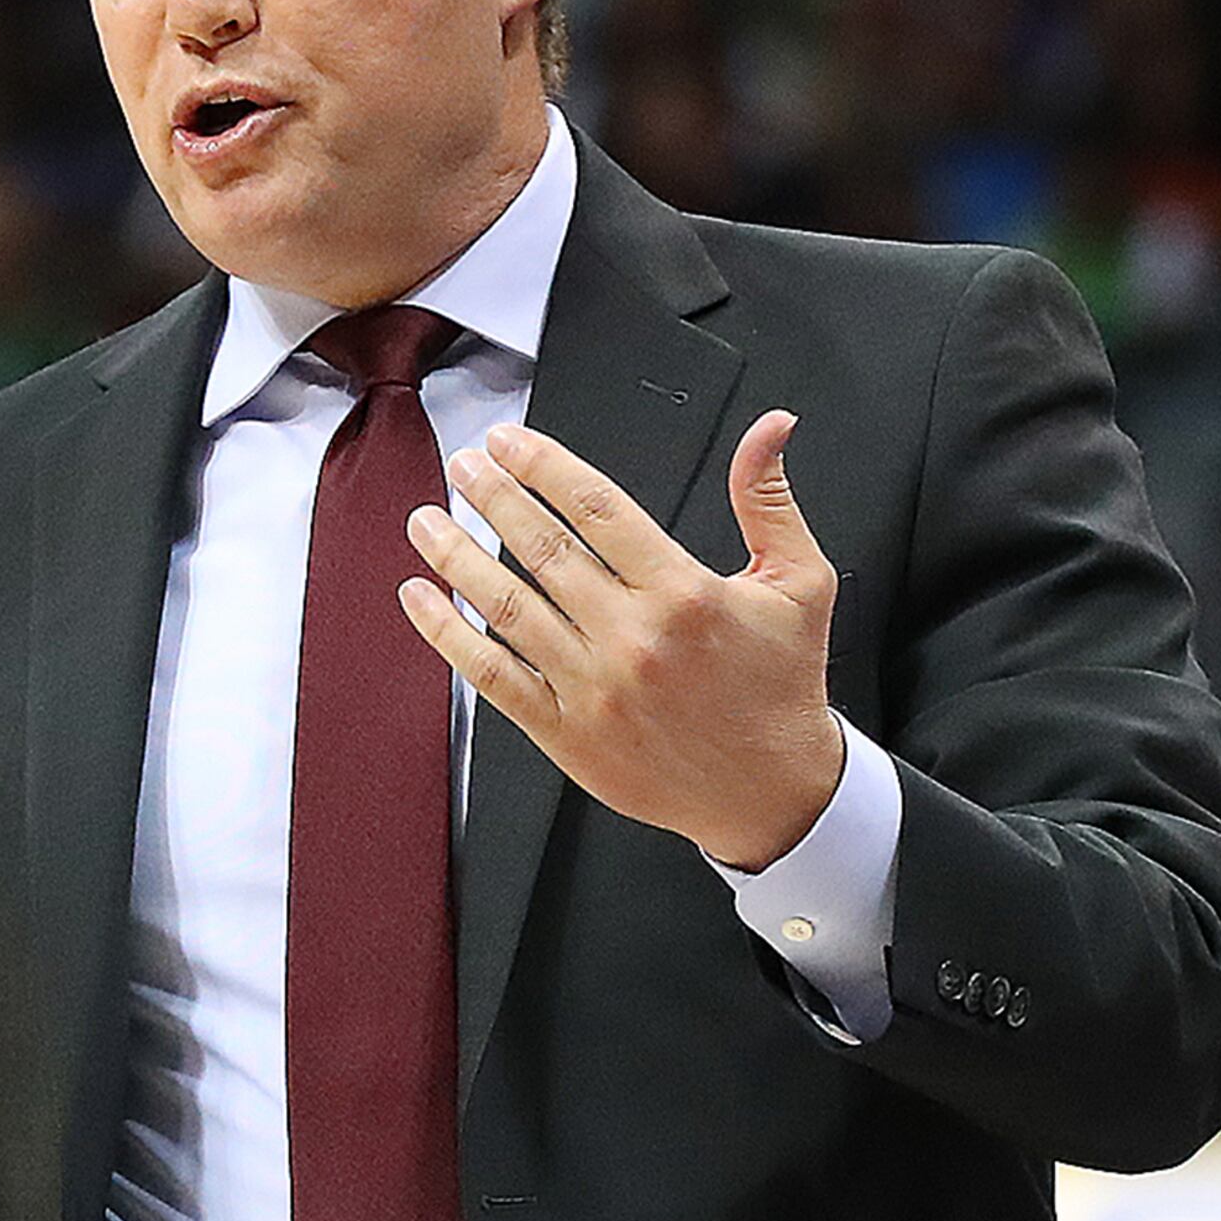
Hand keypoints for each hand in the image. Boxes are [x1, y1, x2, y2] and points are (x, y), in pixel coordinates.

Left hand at [397, 411, 845, 871]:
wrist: (773, 793)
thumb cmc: (783, 684)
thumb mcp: (800, 582)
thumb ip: (769, 499)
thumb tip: (769, 427)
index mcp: (685, 593)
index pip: (597, 508)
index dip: (543, 465)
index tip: (508, 440)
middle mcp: (633, 638)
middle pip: (542, 550)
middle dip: (492, 498)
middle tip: (463, 464)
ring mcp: (594, 688)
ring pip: (507, 608)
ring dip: (456, 556)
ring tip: (425, 520)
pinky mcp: (567, 734)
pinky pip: (493, 675)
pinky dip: (448, 635)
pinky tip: (421, 598)